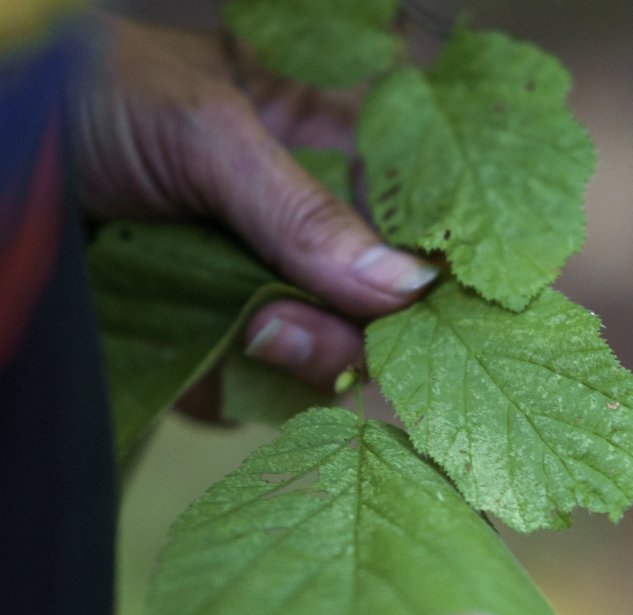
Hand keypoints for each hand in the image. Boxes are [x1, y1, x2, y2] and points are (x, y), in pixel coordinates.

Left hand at [73, 15, 436, 388]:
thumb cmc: (89, 99)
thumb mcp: (207, 134)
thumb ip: (306, 213)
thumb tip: (410, 288)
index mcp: (323, 152)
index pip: (408, 216)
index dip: (427, 264)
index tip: (433, 303)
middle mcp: (301, 230)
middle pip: (372, 305)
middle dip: (346, 328)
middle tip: (287, 321)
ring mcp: (260, 290)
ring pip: (318, 355)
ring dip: (290, 360)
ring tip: (244, 331)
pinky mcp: (215, 343)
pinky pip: (249, 387)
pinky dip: (227, 386)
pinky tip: (198, 357)